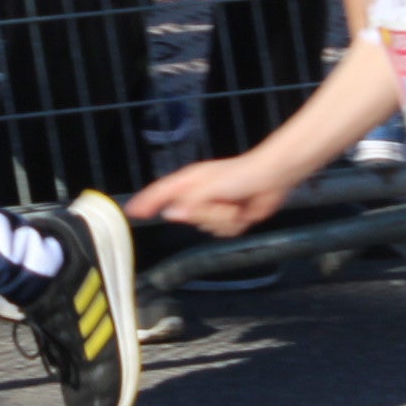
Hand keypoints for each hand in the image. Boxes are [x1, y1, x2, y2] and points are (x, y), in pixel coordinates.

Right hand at [129, 156, 296, 237]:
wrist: (273, 178)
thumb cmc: (244, 173)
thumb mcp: (211, 186)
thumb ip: (189, 202)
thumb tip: (173, 213)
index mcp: (190, 181)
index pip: (160, 193)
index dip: (146, 202)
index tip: (132, 212)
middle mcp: (199, 193)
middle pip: (185, 217)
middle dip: (204, 216)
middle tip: (219, 206)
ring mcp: (213, 206)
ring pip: (204, 227)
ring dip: (221, 221)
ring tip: (234, 207)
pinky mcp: (227, 217)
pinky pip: (220, 232)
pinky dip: (233, 225)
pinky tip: (241, 212)